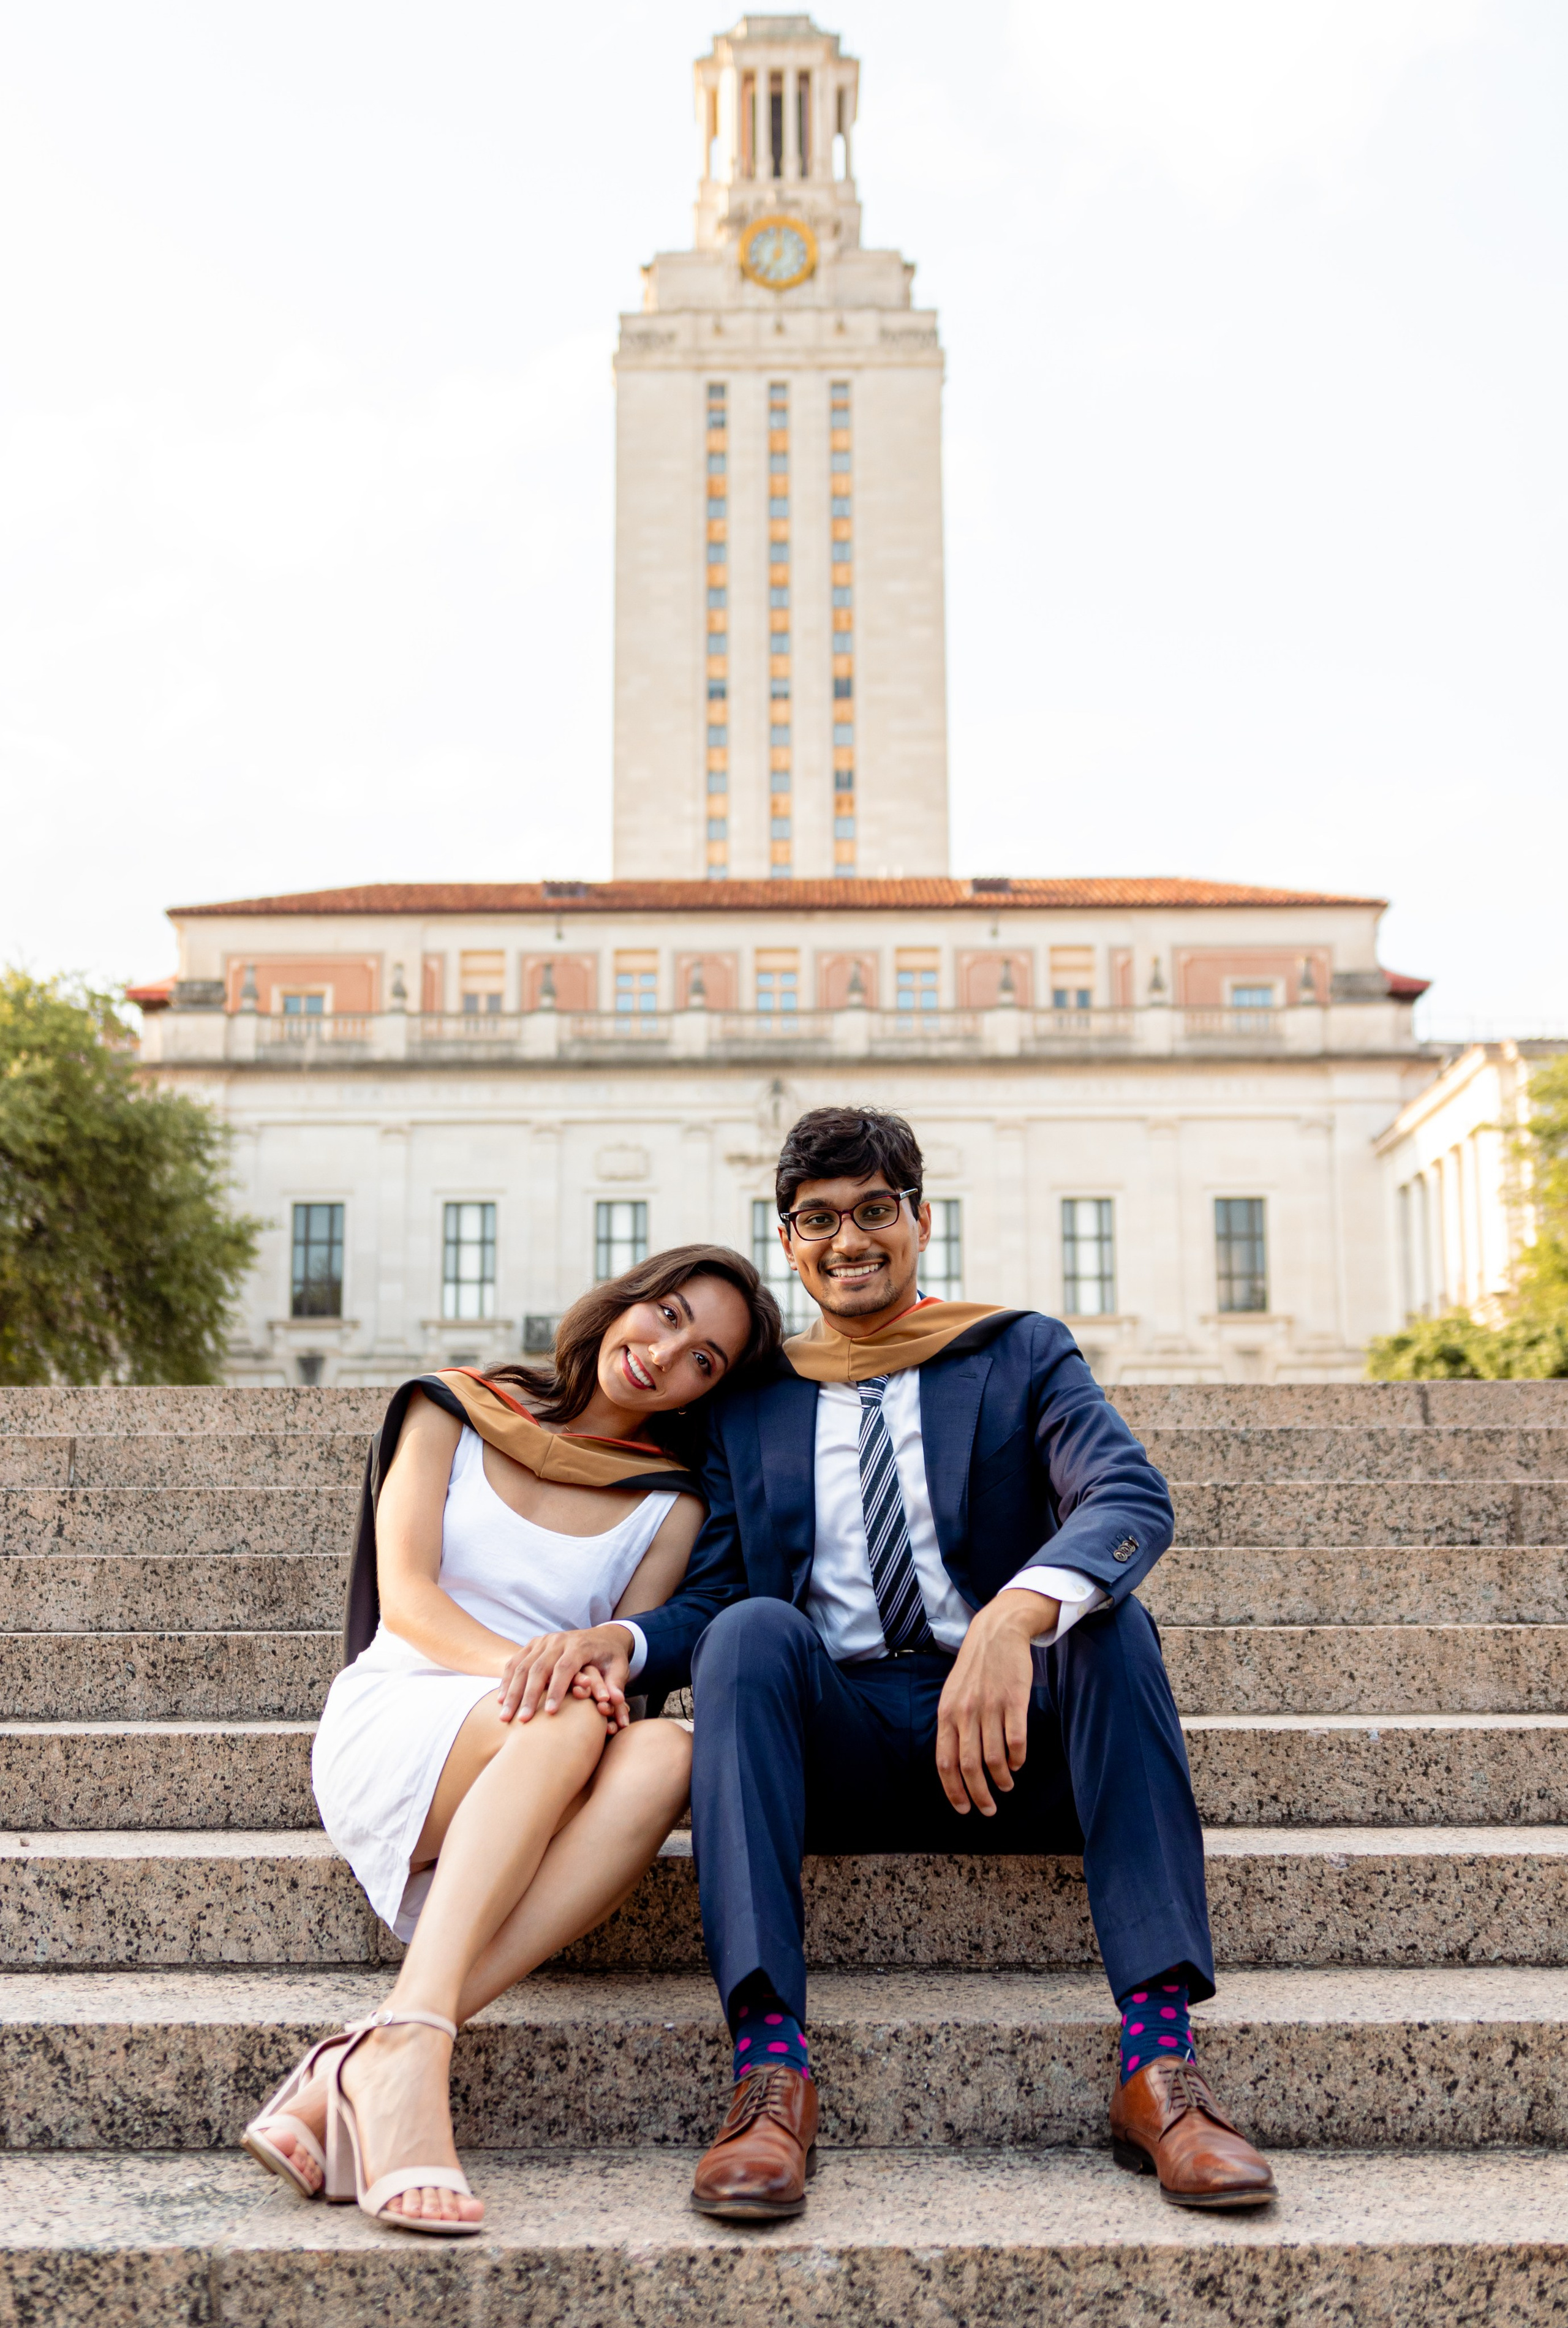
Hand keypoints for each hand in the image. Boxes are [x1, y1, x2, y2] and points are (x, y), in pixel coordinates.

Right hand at [497, 1624, 634, 1726]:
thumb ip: (616, 1684)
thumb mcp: (619, 1668)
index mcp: (579, 1645)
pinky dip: (506, 1681)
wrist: (603, 1636)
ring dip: (512, 1692)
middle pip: (539, 1668)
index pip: (565, 1667)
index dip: (557, 1690)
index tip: (551, 1713)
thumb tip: (615, 1700)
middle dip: (529, 1696)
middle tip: (523, 1720)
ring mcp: (543, 1641)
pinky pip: (515, 1662)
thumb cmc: (610, 1658)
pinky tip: (501, 1700)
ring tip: (505, 1717)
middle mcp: (558, 1641)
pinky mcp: (533, 1644)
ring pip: (522, 1666)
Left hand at [935, 1589, 1058, 1815]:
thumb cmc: (974, 1669)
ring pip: (994, 1758)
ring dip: (1001, 1780)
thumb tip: (952, 1764)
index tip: (963, 1809)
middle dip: (979, 1795)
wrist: (996, 1633)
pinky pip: (1016, 1741)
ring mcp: (990, 1707)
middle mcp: (966, 1713)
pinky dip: (1017, 1759)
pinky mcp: (1014, 1701)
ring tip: (1006, 1785)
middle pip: (970, 1767)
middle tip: (988, 1809)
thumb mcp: (952, 1695)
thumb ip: (951, 1725)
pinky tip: (1017, 1763)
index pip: (945, 1762)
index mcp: (947, 1714)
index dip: (953, 1790)